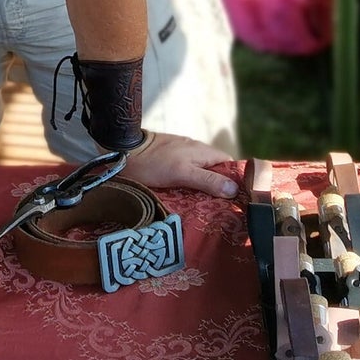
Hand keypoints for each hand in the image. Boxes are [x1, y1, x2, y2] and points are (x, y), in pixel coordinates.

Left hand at [122, 133, 237, 197]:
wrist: (123, 151)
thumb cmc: (153, 163)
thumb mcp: (183, 174)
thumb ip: (208, 180)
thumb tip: (234, 189)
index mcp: (203, 151)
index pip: (229, 164)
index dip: (234, 180)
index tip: (236, 199)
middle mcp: (195, 150)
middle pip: (215, 170)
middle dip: (218, 187)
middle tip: (219, 208)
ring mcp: (181, 154)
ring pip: (200, 172)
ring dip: (202, 187)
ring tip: (203, 208)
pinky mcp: (169, 161)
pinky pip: (186, 173)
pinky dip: (188, 184)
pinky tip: (185, 198)